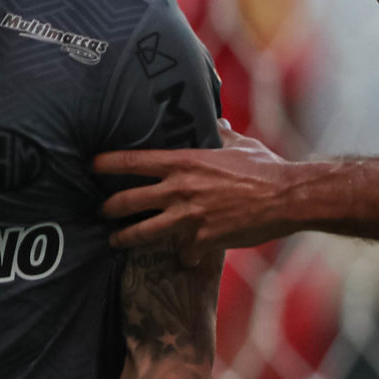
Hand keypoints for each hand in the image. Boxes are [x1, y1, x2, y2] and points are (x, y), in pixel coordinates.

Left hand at [94, 120, 296, 256]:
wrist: (286, 198)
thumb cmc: (264, 167)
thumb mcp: (239, 144)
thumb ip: (221, 134)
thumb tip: (217, 121)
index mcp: (184, 162)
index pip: (133, 161)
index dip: (107, 163)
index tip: (91, 164)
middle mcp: (180, 190)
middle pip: (128, 201)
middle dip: (108, 207)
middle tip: (100, 210)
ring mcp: (189, 218)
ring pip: (144, 233)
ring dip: (126, 238)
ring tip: (116, 240)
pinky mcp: (203, 242)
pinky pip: (183, 253)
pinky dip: (184, 255)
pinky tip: (185, 257)